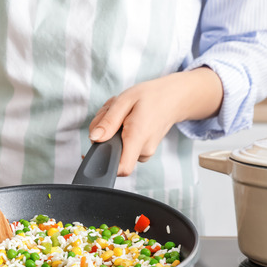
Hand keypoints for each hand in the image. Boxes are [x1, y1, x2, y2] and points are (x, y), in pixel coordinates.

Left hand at [88, 67, 222, 175]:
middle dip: (104, 135)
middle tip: (110, 113)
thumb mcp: (125, 101)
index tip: (97, 147)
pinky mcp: (143, 151)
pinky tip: (125, 120)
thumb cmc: (150, 97)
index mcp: (138, 138)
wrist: (173, 98)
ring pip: (116, 149)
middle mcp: (143, 150)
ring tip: (121, 114)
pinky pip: (124, 148)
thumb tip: (94, 138)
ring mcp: (145, 153)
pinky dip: (119, 134)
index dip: (104, 164)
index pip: (121, 168)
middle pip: (111, 154)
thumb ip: (108, 121)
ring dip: (110, 132)